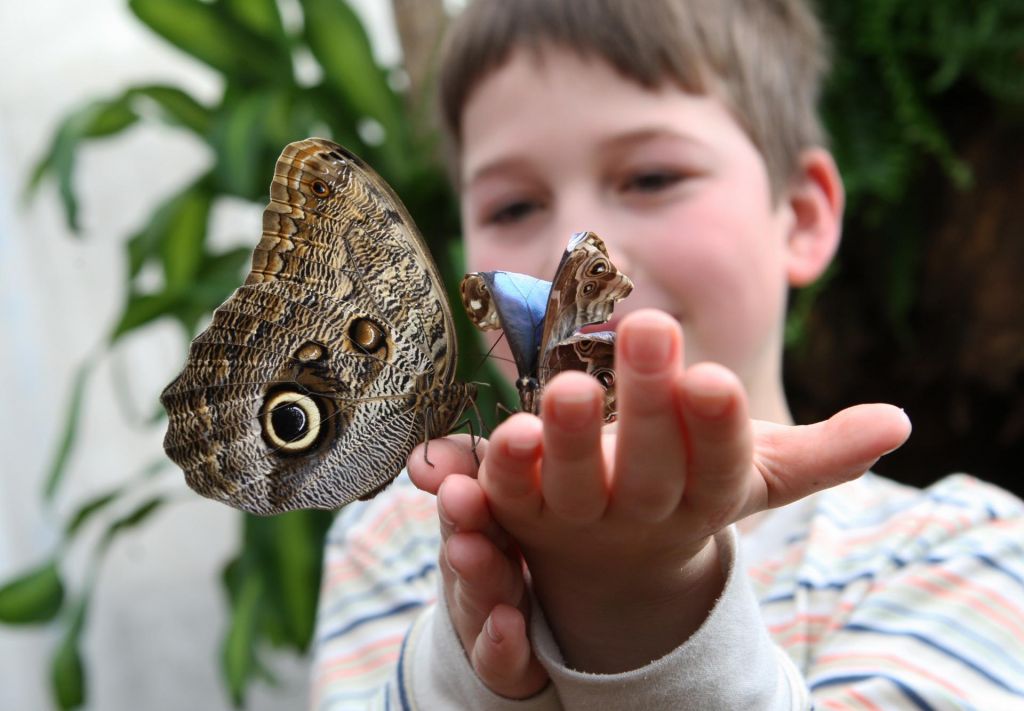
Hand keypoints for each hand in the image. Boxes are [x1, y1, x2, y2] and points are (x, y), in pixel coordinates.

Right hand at [409, 437, 547, 698]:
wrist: (497, 641)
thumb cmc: (498, 556)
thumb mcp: (488, 510)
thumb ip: (468, 469)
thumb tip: (423, 454)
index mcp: (479, 524)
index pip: (470, 493)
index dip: (461, 474)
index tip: (458, 455)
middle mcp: (476, 569)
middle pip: (471, 540)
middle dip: (464, 518)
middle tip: (459, 494)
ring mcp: (484, 617)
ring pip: (480, 595)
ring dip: (476, 573)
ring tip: (469, 550)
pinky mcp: (501, 664)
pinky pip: (498, 656)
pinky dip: (500, 642)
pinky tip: (507, 624)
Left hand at [477, 309, 911, 672]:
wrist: (615, 563)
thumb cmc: (690, 486)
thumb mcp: (755, 473)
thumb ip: (821, 452)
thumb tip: (898, 422)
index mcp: (707, 494)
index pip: (720, 464)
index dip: (716, 425)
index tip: (713, 377)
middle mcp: (643, 513)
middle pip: (648, 468)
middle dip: (649, 405)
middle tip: (646, 328)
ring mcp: (578, 518)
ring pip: (572, 488)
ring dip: (568, 442)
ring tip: (566, 388)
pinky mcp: (521, 512)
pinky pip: (505, 497)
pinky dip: (497, 472)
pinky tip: (495, 436)